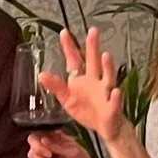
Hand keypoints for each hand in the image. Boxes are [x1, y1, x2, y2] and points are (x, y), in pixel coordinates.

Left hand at [40, 26, 124, 143]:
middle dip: (92, 47)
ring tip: (106, 56)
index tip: (64, 32)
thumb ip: (56, 86)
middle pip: (93, 62)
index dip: (69, 47)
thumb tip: (41, 74)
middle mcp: (95, 82)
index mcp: (82, 79)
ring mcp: (105, 93)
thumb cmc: (87, 111)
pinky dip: (115, 98)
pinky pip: (114, 102)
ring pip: (108, 78)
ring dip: (107, 67)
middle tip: (92, 31)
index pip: (74, 60)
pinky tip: (116, 92)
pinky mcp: (112, 108)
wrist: (106, 127)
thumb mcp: (66, 99)